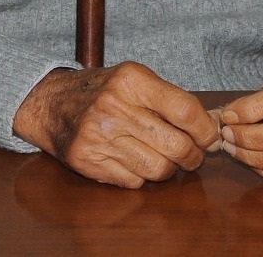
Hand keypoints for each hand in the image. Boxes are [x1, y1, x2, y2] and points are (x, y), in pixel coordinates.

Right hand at [12, 63, 220, 187]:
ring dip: (166, 169)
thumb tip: (213, 130)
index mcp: (130, 80)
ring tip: (159, 157)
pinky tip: (131, 160)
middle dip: (192, 157)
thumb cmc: (102, 92)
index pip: (186, 111)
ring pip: (158, 170)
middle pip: (177, 146)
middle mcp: (113, 106)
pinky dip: (139, 176)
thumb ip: (171, 100)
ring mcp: (98, 135)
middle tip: (190, 155)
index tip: (209, 139)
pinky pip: (134, 182)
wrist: (49, 102)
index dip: (205, 131)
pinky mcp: (87, 160)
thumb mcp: (134, 79)